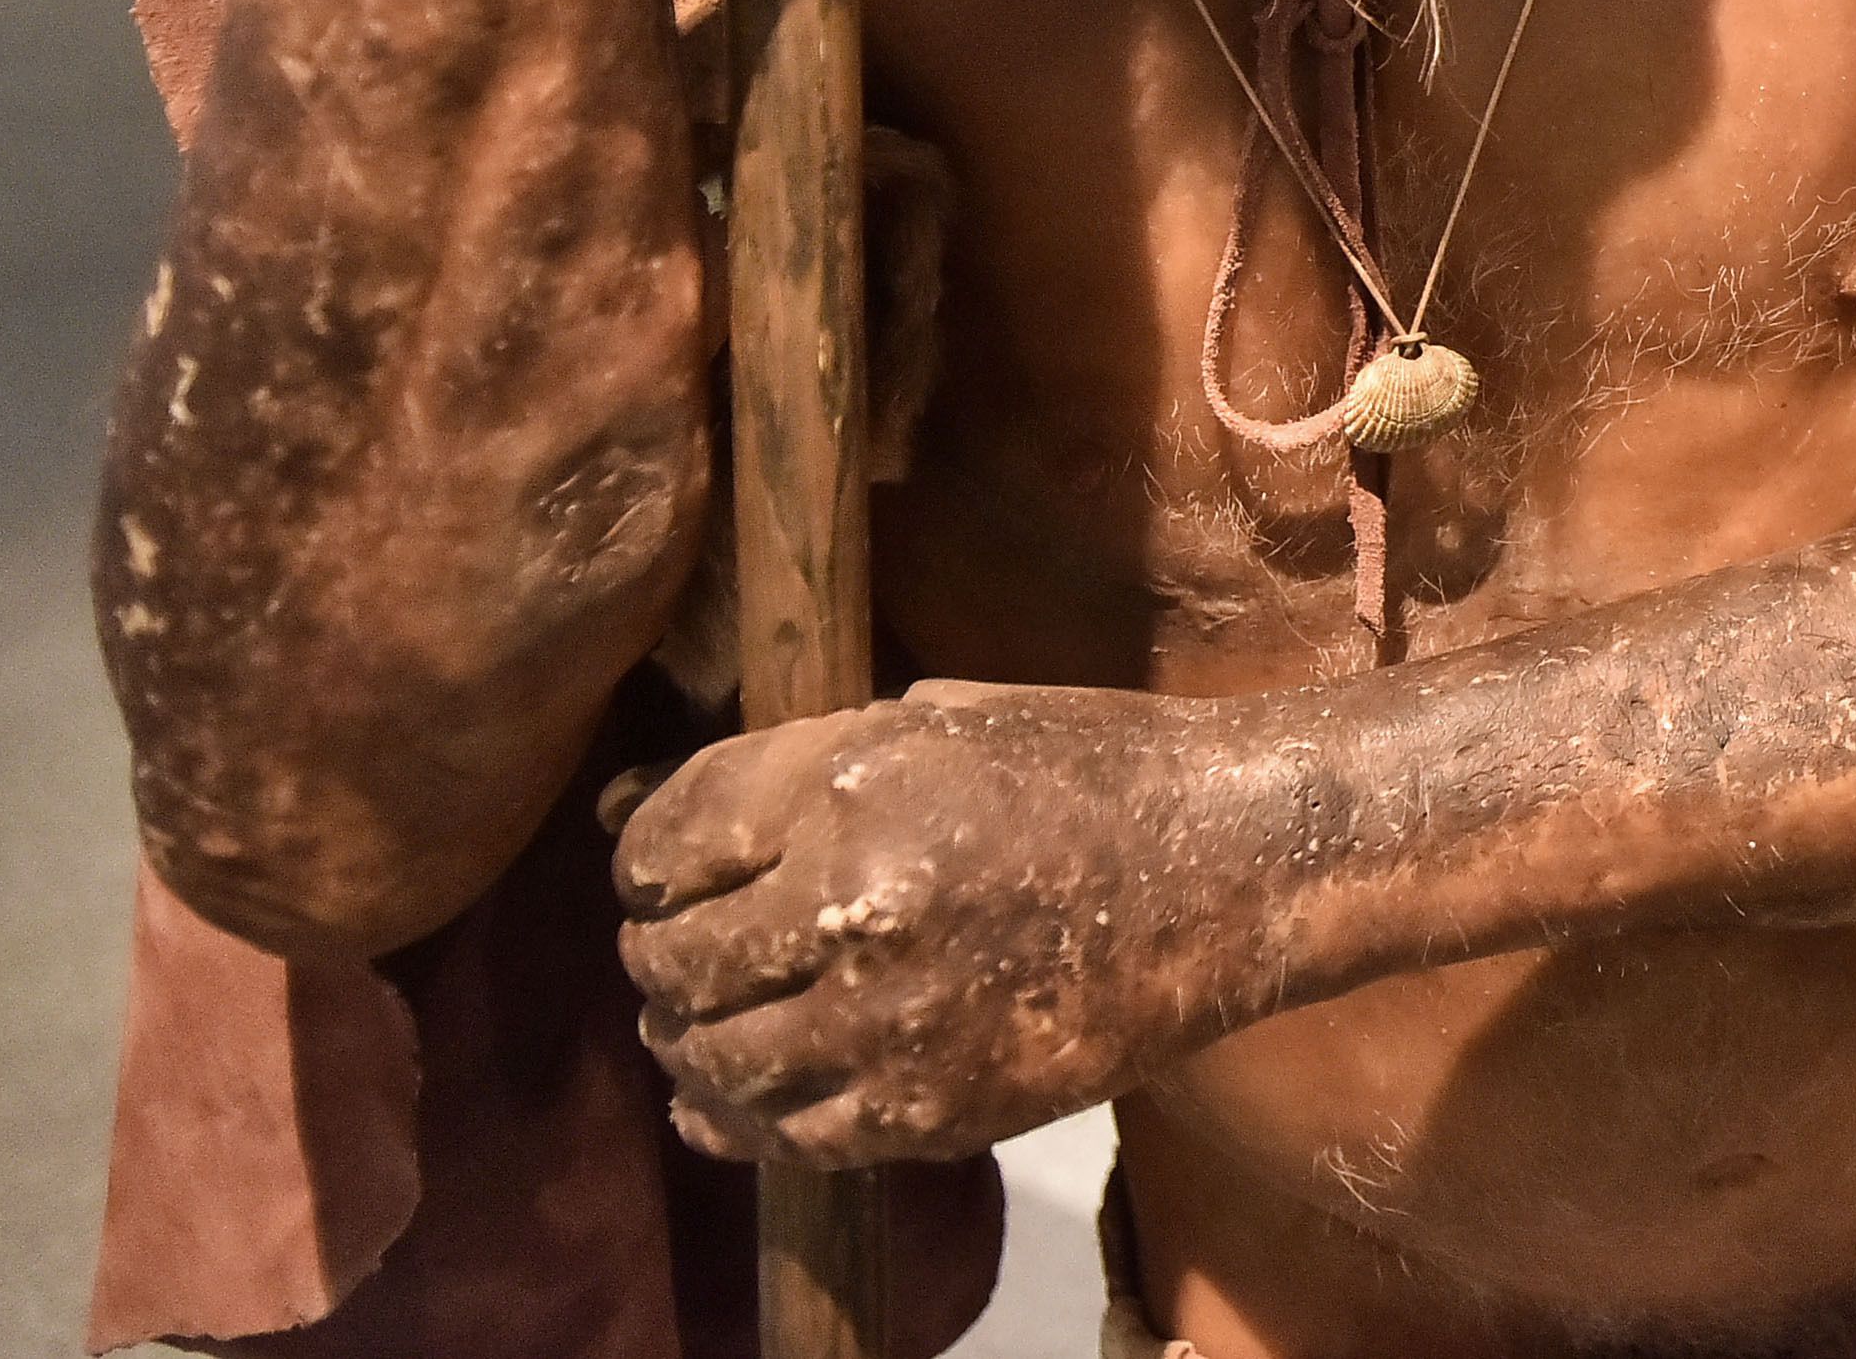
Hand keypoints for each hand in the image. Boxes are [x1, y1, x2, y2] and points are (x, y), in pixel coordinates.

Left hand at [610, 679, 1299, 1166]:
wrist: (1236, 866)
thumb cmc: (1093, 769)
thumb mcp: (938, 720)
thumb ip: (787, 767)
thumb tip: (619, 808)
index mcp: (855, 784)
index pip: (668, 840)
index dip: (642, 861)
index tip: (655, 875)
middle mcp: (857, 904)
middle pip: (674, 959)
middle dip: (658, 955)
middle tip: (677, 952)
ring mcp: (893, 1019)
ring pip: (714, 1059)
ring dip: (689, 1042)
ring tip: (705, 1023)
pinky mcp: (932, 1107)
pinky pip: (787, 1136)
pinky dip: (738, 1123)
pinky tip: (735, 1101)